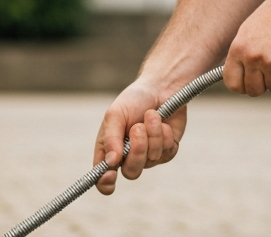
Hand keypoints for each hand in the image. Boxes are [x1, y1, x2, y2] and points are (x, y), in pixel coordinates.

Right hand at [92, 79, 186, 193]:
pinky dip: (165, 134)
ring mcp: (149, 156)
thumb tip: (110, 162)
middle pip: (131, 172)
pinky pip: (167, 153)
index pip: (103, 178)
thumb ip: (111, 138)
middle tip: (138, 128)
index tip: (111, 174)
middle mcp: (128, 157)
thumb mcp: (115, 114)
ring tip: (152, 115)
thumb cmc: (133, 100)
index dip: (105, 183)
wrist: (161, 88)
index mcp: (110, 150)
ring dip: (152, 135)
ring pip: (151, 160)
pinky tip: (163, 122)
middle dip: (137, 150)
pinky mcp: (167, 151)